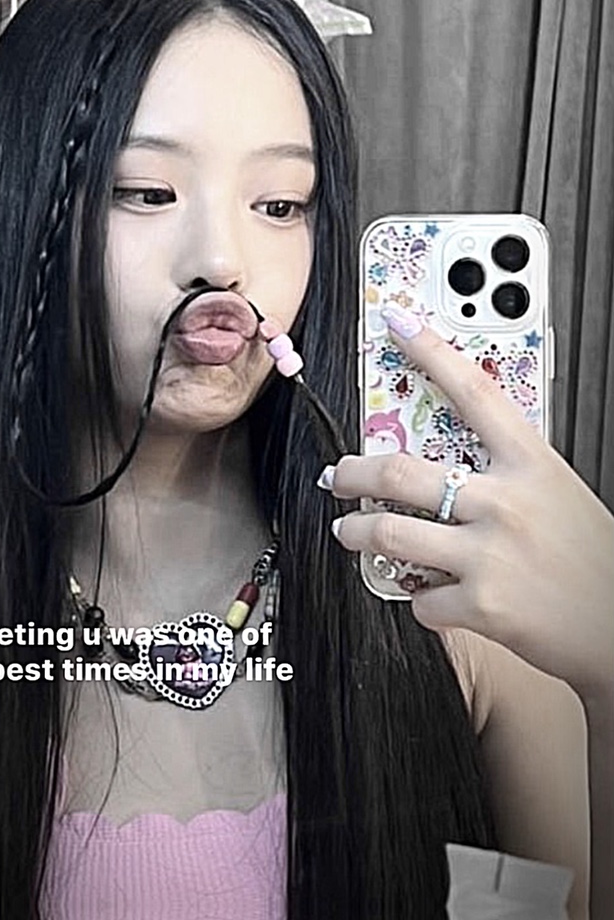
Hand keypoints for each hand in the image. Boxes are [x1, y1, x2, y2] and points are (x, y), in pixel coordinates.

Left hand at [326, 311, 613, 702]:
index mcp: (530, 463)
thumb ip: (506, 474)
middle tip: (339, 476)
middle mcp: (504, 502)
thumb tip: (451, 467)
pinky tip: (427, 594)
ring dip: (357, 533)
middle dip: (352, 473)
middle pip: (399, 472)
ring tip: (350, 532)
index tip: (397, 323)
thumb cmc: (592, 559)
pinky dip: (416, 598)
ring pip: (389, 533)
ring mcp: (489, 553)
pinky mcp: (480, 605)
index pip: (473, 391)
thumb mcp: (556, 492)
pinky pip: (418, 598)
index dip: (430, 350)